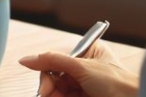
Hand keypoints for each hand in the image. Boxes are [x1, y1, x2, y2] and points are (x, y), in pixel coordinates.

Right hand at [19, 43, 138, 96]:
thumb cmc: (119, 83)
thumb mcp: (82, 67)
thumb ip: (52, 60)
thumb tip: (26, 59)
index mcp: (86, 52)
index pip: (56, 60)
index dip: (47, 74)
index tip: (44, 89)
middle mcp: (84, 68)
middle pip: (55, 77)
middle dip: (50, 88)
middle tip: (46, 96)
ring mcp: (85, 85)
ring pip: (59, 91)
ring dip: (54, 96)